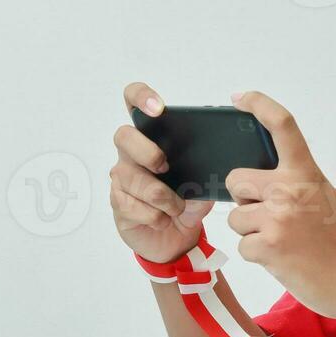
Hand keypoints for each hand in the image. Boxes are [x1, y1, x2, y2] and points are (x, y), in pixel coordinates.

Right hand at [110, 81, 214, 262]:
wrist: (177, 239)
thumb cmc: (187, 202)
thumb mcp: (204, 184)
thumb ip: (207, 170)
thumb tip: (217, 163)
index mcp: (152, 137)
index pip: (134, 101)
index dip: (141, 97)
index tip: (159, 108)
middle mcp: (131, 153)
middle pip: (123, 135)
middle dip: (146, 151)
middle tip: (165, 167)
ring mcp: (122, 177)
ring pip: (130, 176)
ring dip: (159, 195)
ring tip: (176, 208)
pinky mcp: (118, 202)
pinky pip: (130, 204)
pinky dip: (153, 215)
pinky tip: (163, 220)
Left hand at [225, 90, 335, 325]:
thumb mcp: (323, 197)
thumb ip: (294, 183)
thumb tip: (255, 183)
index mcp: (306, 172)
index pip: (282, 125)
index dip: (258, 104)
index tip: (239, 97)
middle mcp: (290, 189)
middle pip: (235, 179)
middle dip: (245, 200)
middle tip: (271, 217)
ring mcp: (278, 217)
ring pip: (236, 217)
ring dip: (252, 232)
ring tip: (283, 243)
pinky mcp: (268, 246)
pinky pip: (242, 246)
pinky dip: (258, 256)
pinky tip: (283, 259)